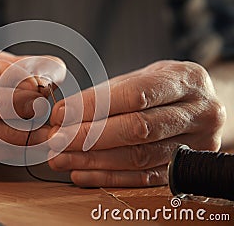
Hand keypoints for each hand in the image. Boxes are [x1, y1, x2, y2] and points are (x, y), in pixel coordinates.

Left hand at [48, 60, 225, 186]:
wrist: (196, 105)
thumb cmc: (160, 88)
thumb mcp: (138, 78)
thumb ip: (105, 95)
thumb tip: (64, 116)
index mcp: (187, 80)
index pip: (135, 95)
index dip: (94, 106)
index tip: (61, 113)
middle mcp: (200, 113)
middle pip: (138, 129)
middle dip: (89, 136)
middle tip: (58, 139)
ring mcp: (197, 145)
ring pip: (138, 157)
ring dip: (93, 160)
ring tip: (62, 158)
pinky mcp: (184, 169)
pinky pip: (143, 178)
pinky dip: (108, 177)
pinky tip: (82, 173)